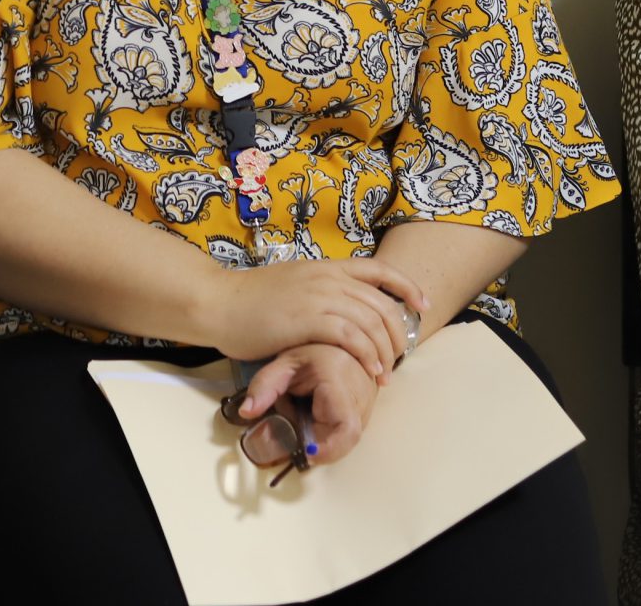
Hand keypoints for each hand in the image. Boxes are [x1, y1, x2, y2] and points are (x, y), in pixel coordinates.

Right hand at [198, 258, 426, 384]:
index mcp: (326, 267)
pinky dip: (367, 356)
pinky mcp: (309, 319)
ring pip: (371, 323)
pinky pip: (352, 338)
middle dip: (398, 333)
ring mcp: (319, 296)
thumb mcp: (294, 285)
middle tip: (398, 356)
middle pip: (382, 303)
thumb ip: (321, 292)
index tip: (422, 306)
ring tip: (385, 374)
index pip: (379, 270)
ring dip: (385, 351)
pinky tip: (370, 371)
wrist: (219, 303)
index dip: (407, 287)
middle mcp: (328, 277)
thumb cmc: (251, 300)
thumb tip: (343, 310)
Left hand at [233, 342, 383, 466]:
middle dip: (321, 442)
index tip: (307, 454)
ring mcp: (368, 400)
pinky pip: (350, 428)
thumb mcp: (283, 364)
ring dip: (325, 434)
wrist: (335, 333)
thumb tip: (246, 412)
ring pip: (348, 435)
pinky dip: (331, 428)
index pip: (346, 427)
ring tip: (307, 409)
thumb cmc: (309, 347)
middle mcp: (361, 394)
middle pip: (345, 438)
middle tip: (298, 424)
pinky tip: (317, 409)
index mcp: (339, 380)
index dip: (331, 449)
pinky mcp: (368, 405)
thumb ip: (263, 386)